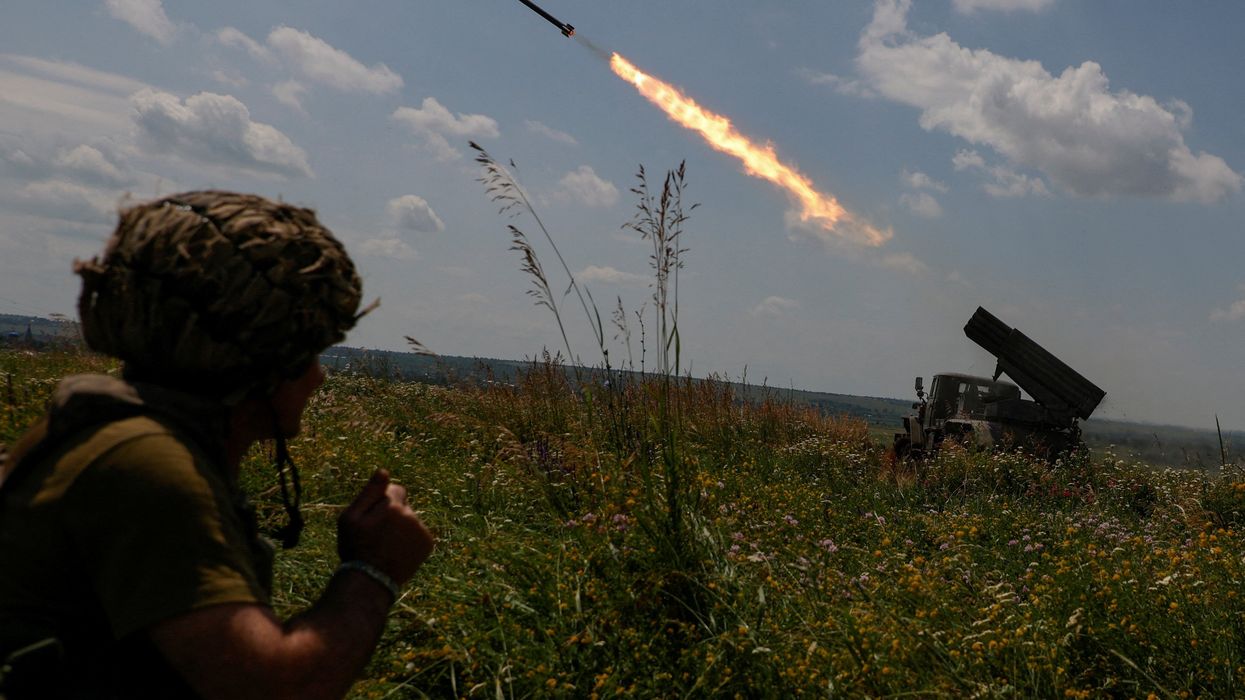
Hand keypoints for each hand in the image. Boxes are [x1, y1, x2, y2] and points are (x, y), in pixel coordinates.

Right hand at [337, 469, 433, 584]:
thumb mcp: (351, 518)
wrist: (370, 579)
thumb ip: (369, 492)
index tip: (373, 517)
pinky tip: (397, 551)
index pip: (395, 489)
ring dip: (402, 527)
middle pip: (404, 505)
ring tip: (386, 545)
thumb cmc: (355, 547)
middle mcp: (411, 514)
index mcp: (393, 504)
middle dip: (393, 513)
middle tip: (378, 534)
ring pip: (410, 520)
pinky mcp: (428, 543)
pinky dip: (410, 539)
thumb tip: (384, 471)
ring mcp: (421, 530)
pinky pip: (418, 533)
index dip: (382, 501)